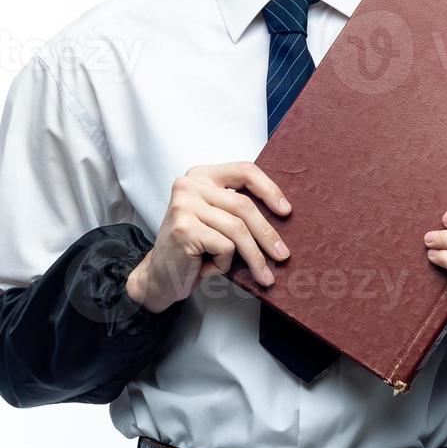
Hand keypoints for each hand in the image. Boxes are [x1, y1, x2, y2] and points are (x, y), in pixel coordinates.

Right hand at [125, 162, 292, 313]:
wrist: (160, 277)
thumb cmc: (194, 249)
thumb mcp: (217, 220)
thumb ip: (237, 209)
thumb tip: (283, 214)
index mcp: (201, 175)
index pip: (244, 170)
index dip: (269, 189)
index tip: (286, 211)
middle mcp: (189, 185)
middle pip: (243, 205)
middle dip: (267, 234)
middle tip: (282, 255)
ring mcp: (184, 205)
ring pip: (237, 229)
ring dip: (253, 258)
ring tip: (263, 276)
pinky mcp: (184, 229)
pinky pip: (224, 247)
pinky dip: (224, 264)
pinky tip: (208, 268)